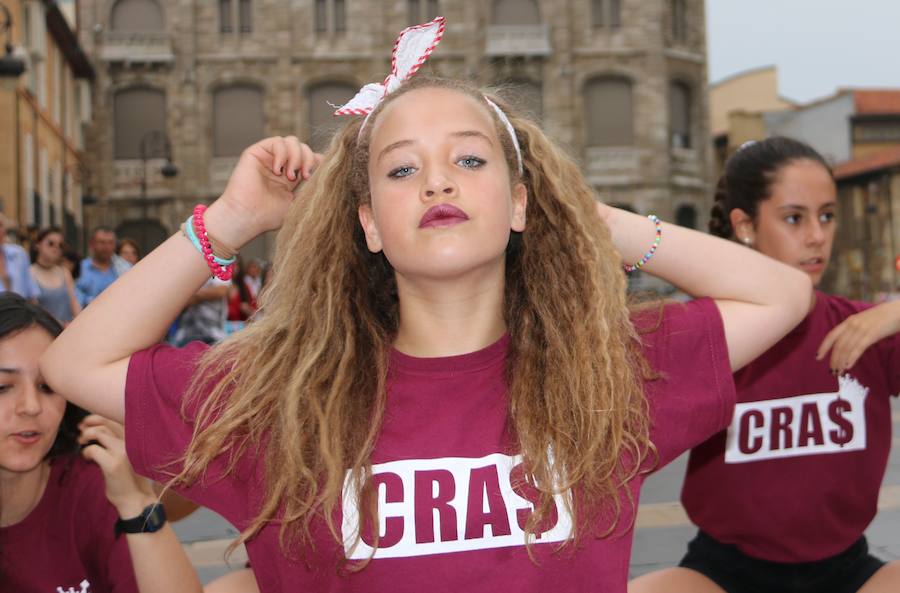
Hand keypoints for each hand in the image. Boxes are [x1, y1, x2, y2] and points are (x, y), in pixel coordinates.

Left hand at [78, 414, 155, 517]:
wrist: (135, 498)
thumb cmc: (128, 477)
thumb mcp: (125, 454)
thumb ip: (115, 441)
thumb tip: (95, 427)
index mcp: (134, 438)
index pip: (115, 418)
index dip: (98, 417)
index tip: (86, 422)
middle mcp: (131, 442)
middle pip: (107, 422)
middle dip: (89, 423)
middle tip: (80, 430)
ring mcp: (123, 452)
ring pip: (100, 432)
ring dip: (86, 435)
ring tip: (82, 442)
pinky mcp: (113, 464)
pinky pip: (94, 449)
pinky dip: (87, 452)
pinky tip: (87, 458)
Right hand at [206, 136, 322, 249]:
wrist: (247, 217)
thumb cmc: (270, 216)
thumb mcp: (299, 202)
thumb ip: (312, 188)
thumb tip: (328, 175)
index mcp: (292, 177)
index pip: (311, 159)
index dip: (318, 163)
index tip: (317, 177)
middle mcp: (281, 165)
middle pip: (304, 148)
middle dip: (309, 160)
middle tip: (304, 177)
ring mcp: (269, 158)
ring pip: (292, 141)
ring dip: (297, 157)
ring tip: (291, 175)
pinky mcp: (257, 152)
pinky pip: (277, 141)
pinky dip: (282, 154)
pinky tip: (278, 170)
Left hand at [816, 301, 899, 371]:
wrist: (899, 311)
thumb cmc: (883, 318)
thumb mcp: (864, 322)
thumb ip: (855, 331)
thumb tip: (849, 345)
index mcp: (849, 321)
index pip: (831, 335)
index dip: (823, 347)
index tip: (817, 357)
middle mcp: (852, 324)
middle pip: (838, 344)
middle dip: (833, 359)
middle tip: (832, 371)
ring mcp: (861, 329)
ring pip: (846, 348)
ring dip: (841, 361)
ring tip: (839, 372)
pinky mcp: (871, 334)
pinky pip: (858, 348)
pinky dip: (852, 358)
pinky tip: (848, 366)